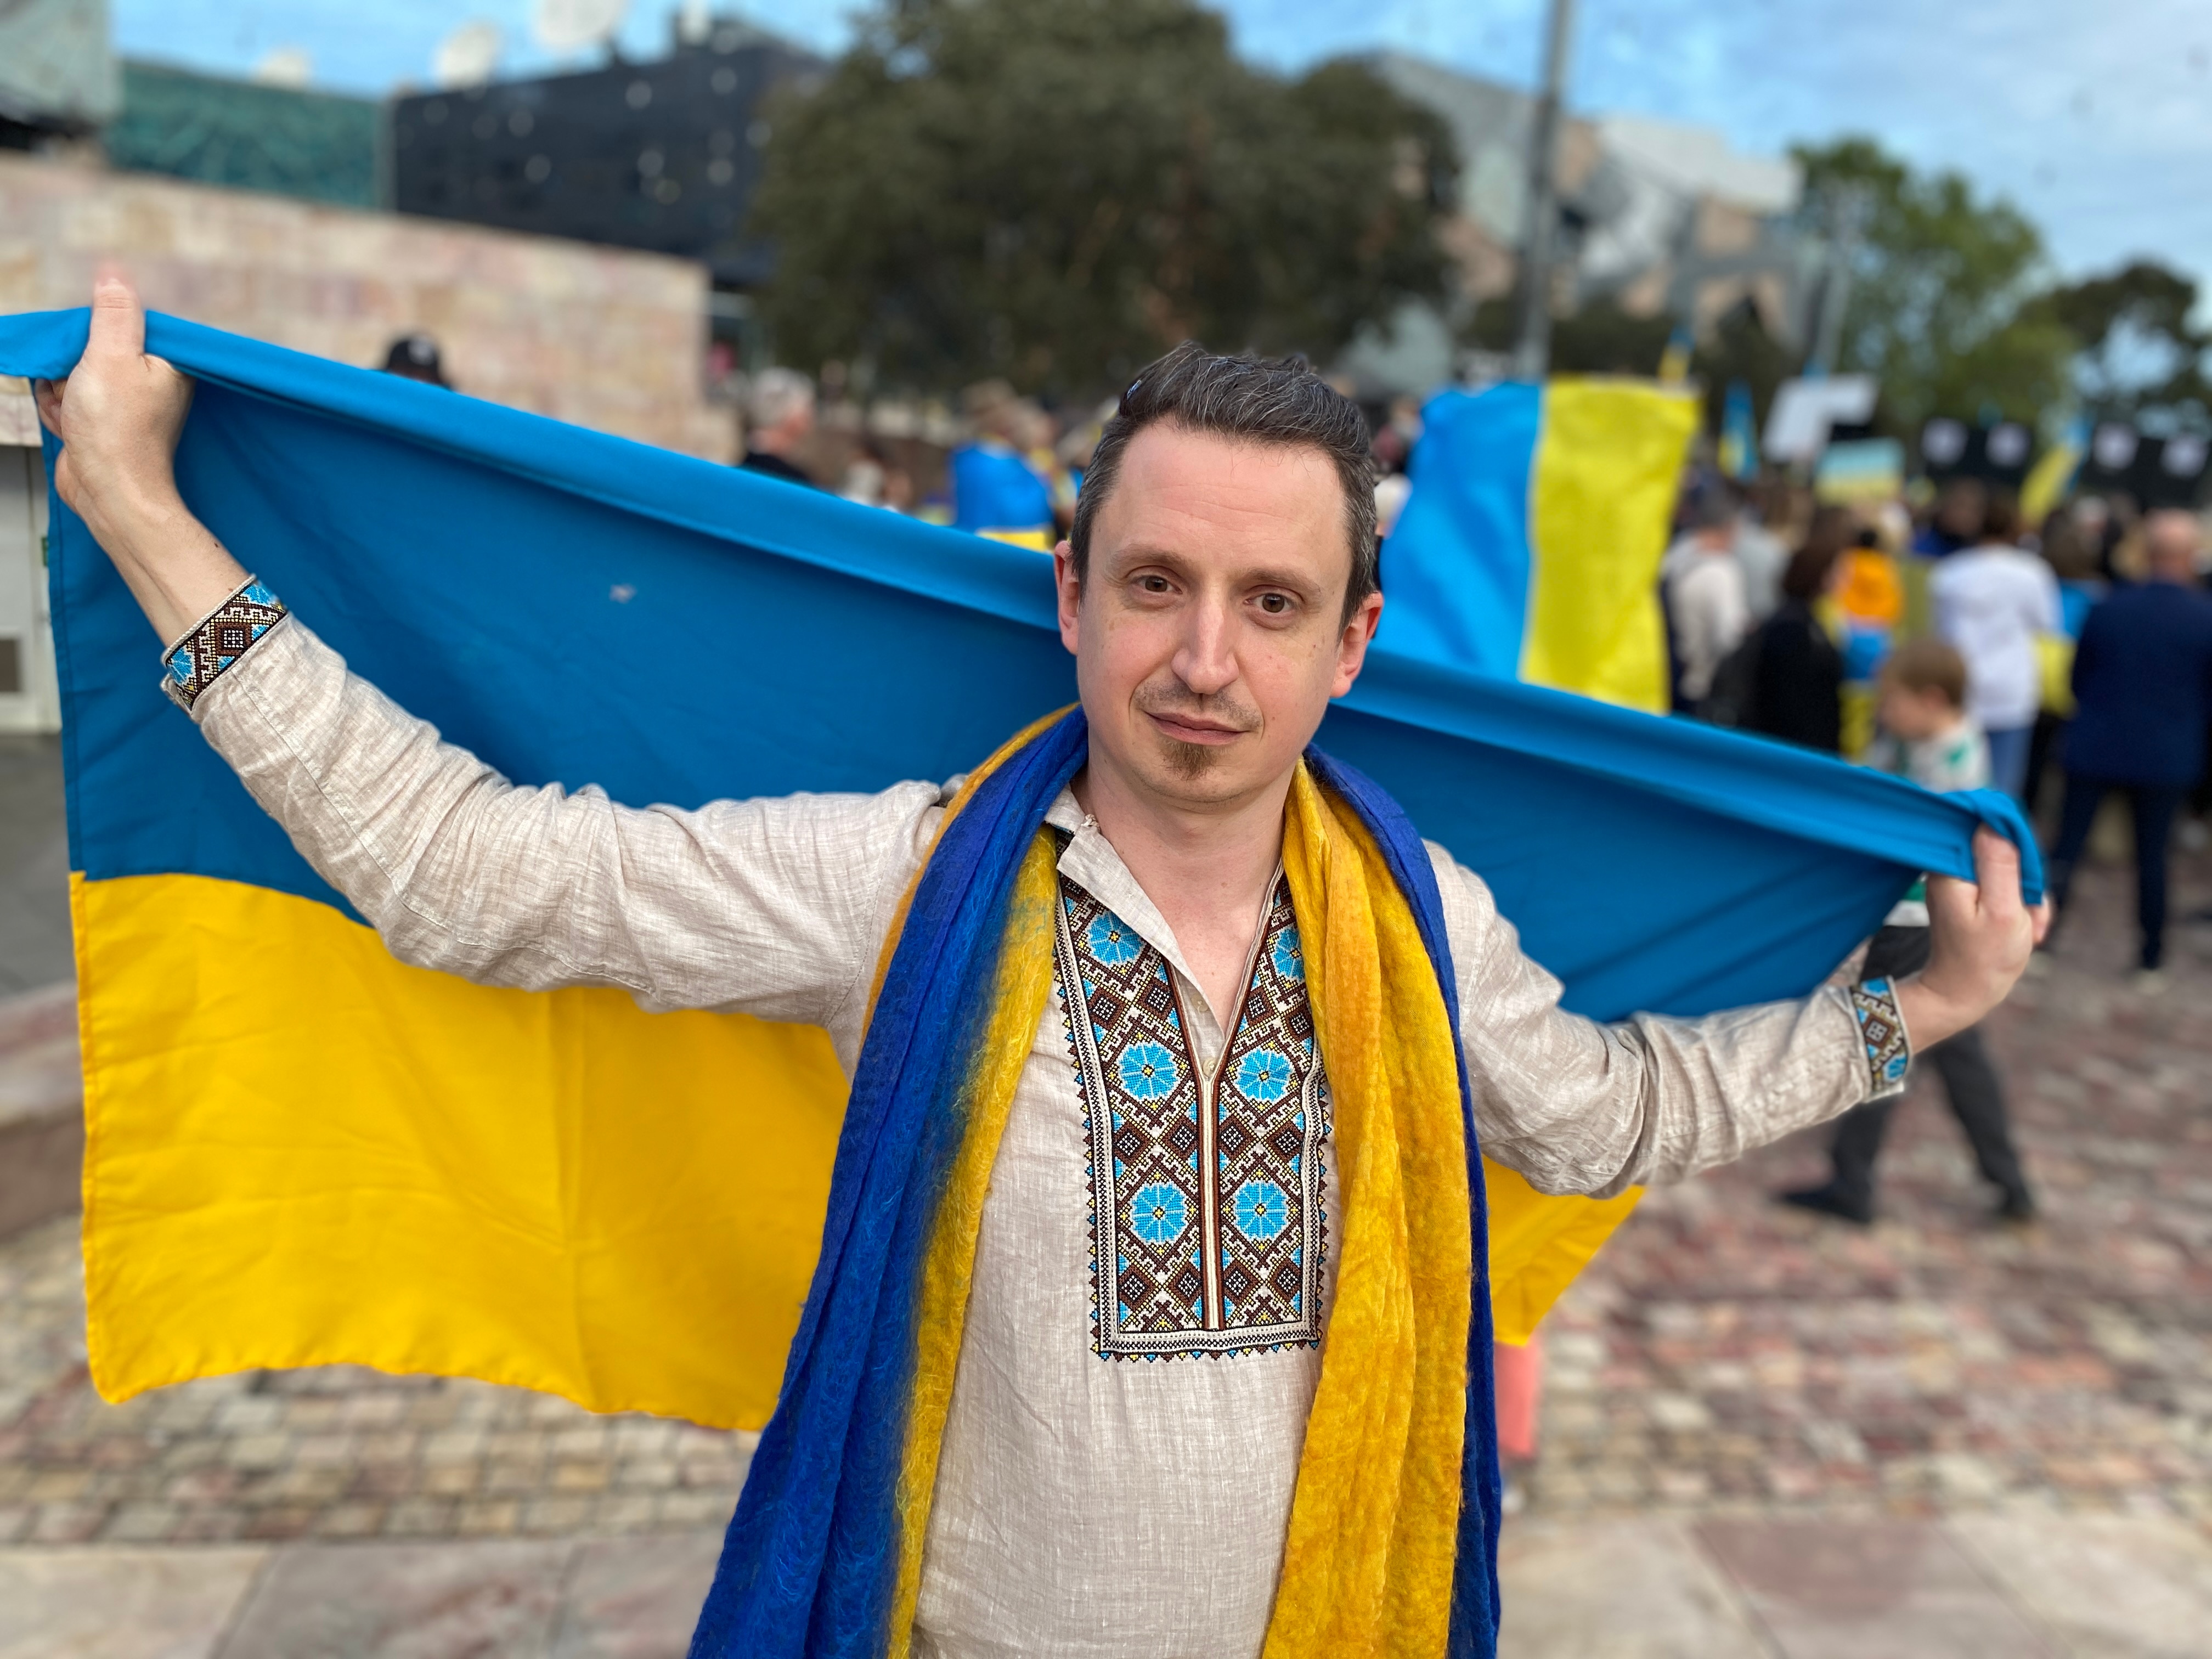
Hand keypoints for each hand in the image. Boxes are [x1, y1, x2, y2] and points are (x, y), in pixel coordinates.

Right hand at [33, 270, 246, 641]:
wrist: (108, 491)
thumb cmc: (117, 431)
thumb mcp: (112, 357)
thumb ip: (114, 315)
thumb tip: (115, 277)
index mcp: (167, 361)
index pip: (125, 322)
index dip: (96, 332)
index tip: (90, 350)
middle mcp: (151, 380)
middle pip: (94, 346)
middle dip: (71, 364)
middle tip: (77, 384)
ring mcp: (126, 402)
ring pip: (74, 372)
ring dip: (62, 389)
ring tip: (75, 411)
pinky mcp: (103, 421)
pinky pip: (69, 399)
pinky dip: (62, 411)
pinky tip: (69, 426)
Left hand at [1895, 827, 2050, 1048]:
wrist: (1963, 993)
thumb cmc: (1983, 958)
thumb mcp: (2003, 910)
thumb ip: (2000, 865)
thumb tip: (1993, 820)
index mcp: (1950, 868)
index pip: (1986, 828)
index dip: (2017, 849)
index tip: (2027, 881)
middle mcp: (1949, 869)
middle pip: (2003, 849)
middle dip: (2027, 882)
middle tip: (2031, 917)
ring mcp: (1960, 881)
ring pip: (2011, 871)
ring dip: (2028, 898)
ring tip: (2029, 929)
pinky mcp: (1971, 893)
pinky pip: (2007, 887)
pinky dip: (2021, 907)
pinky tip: (2025, 931)